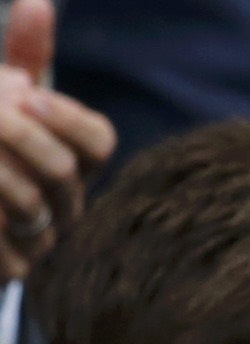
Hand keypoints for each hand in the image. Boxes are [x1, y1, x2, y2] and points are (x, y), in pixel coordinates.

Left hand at [0, 0, 115, 280]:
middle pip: (63, 170)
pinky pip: (3, 248)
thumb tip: (37, 2)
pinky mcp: (12, 269)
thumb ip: (25, 58)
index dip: (70, 120)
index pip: (98, 143)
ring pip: (31, 205)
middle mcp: (66, 204)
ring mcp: (40, 240)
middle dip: (19, 137)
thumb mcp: (7, 102)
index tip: (30, 96)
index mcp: (72, 162)